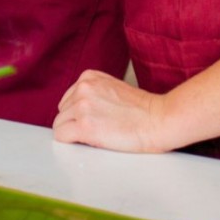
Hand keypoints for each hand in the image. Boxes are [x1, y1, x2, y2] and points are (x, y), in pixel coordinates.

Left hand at [53, 70, 174, 152]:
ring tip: (99, 135)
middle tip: (98, 129)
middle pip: (63, 112)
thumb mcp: (112, 88)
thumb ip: (93, 92)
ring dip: (74, 133)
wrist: (160, 120)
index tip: (92, 120)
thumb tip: (76, 108)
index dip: (78, 113)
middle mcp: (83, 88)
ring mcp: (82, 107)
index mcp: (89, 77)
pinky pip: (61, 136)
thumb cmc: (143, 110)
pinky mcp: (85, 127)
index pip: (68, 98)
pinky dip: (71, 142)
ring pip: (60, 125)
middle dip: (75, 122)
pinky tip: (88, 142)